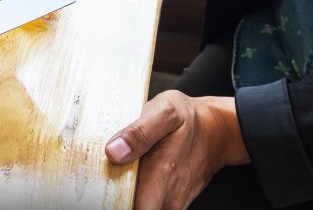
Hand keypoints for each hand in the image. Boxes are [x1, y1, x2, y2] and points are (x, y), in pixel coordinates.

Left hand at [105, 91, 249, 209]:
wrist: (217, 131)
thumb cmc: (189, 118)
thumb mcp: (164, 112)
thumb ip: (139, 132)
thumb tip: (113, 151)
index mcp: (160, 176)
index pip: (130, 207)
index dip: (110, 201)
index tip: (94, 187)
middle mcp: (166, 198)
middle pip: (130, 208)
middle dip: (113, 196)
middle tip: (100, 174)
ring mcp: (169, 203)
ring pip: (138, 207)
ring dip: (122, 194)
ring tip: (113, 172)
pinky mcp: (169, 203)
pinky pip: (147, 204)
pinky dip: (134, 193)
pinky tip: (127, 174)